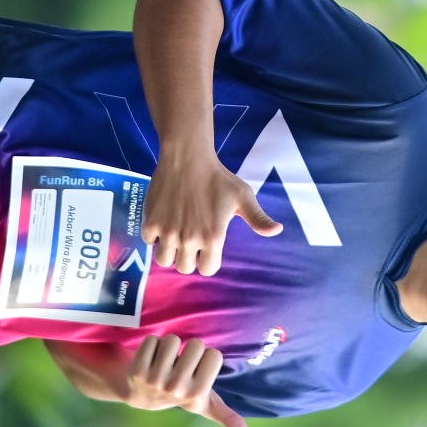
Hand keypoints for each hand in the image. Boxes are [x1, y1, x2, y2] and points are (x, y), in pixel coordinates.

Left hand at [122, 333, 252, 426]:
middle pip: (196, 344)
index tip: (197, 371)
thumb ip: (229, 420)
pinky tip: (150, 359)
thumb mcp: (206, 407)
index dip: (207, 358)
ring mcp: (155, 380)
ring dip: (169, 346)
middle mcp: (177, 389)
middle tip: (180, 364)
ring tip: (165, 361)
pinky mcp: (137, 370)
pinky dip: (152, 345)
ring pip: (172, 340)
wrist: (141, 395)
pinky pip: (152, 340)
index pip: (214, 354)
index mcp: (197, 395)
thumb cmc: (182, 394)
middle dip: (189, 349)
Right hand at [145, 145, 281, 275]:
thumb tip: (278, 230)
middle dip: (188, 257)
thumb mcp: (243, 196)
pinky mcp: (151, 222)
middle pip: (185, 268)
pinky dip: (154, 235)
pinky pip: (149, 242)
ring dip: (169, 251)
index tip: (206, 248)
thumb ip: (258, 218)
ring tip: (175, 236)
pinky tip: (163, 222)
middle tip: (190, 239)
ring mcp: (168, 232)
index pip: (207, 269)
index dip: (207, 260)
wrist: (187, 157)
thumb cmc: (218, 177)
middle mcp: (189, 239)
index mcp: (213, 237)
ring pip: (164, 260)